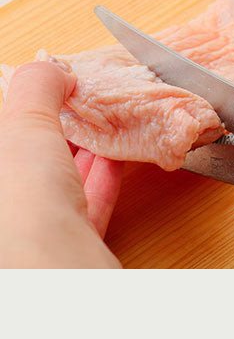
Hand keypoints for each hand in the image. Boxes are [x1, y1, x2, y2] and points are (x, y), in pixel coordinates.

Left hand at [0, 60, 122, 267]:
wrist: (58, 270)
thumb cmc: (25, 203)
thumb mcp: (24, 125)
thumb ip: (37, 87)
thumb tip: (53, 69)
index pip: (10, 130)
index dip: (31, 106)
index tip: (55, 89)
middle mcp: (10, 203)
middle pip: (34, 156)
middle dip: (63, 127)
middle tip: (85, 105)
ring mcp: (33, 228)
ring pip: (61, 180)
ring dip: (87, 152)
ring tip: (107, 126)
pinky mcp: (69, 242)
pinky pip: (87, 203)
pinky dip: (104, 178)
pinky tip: (118, 159)